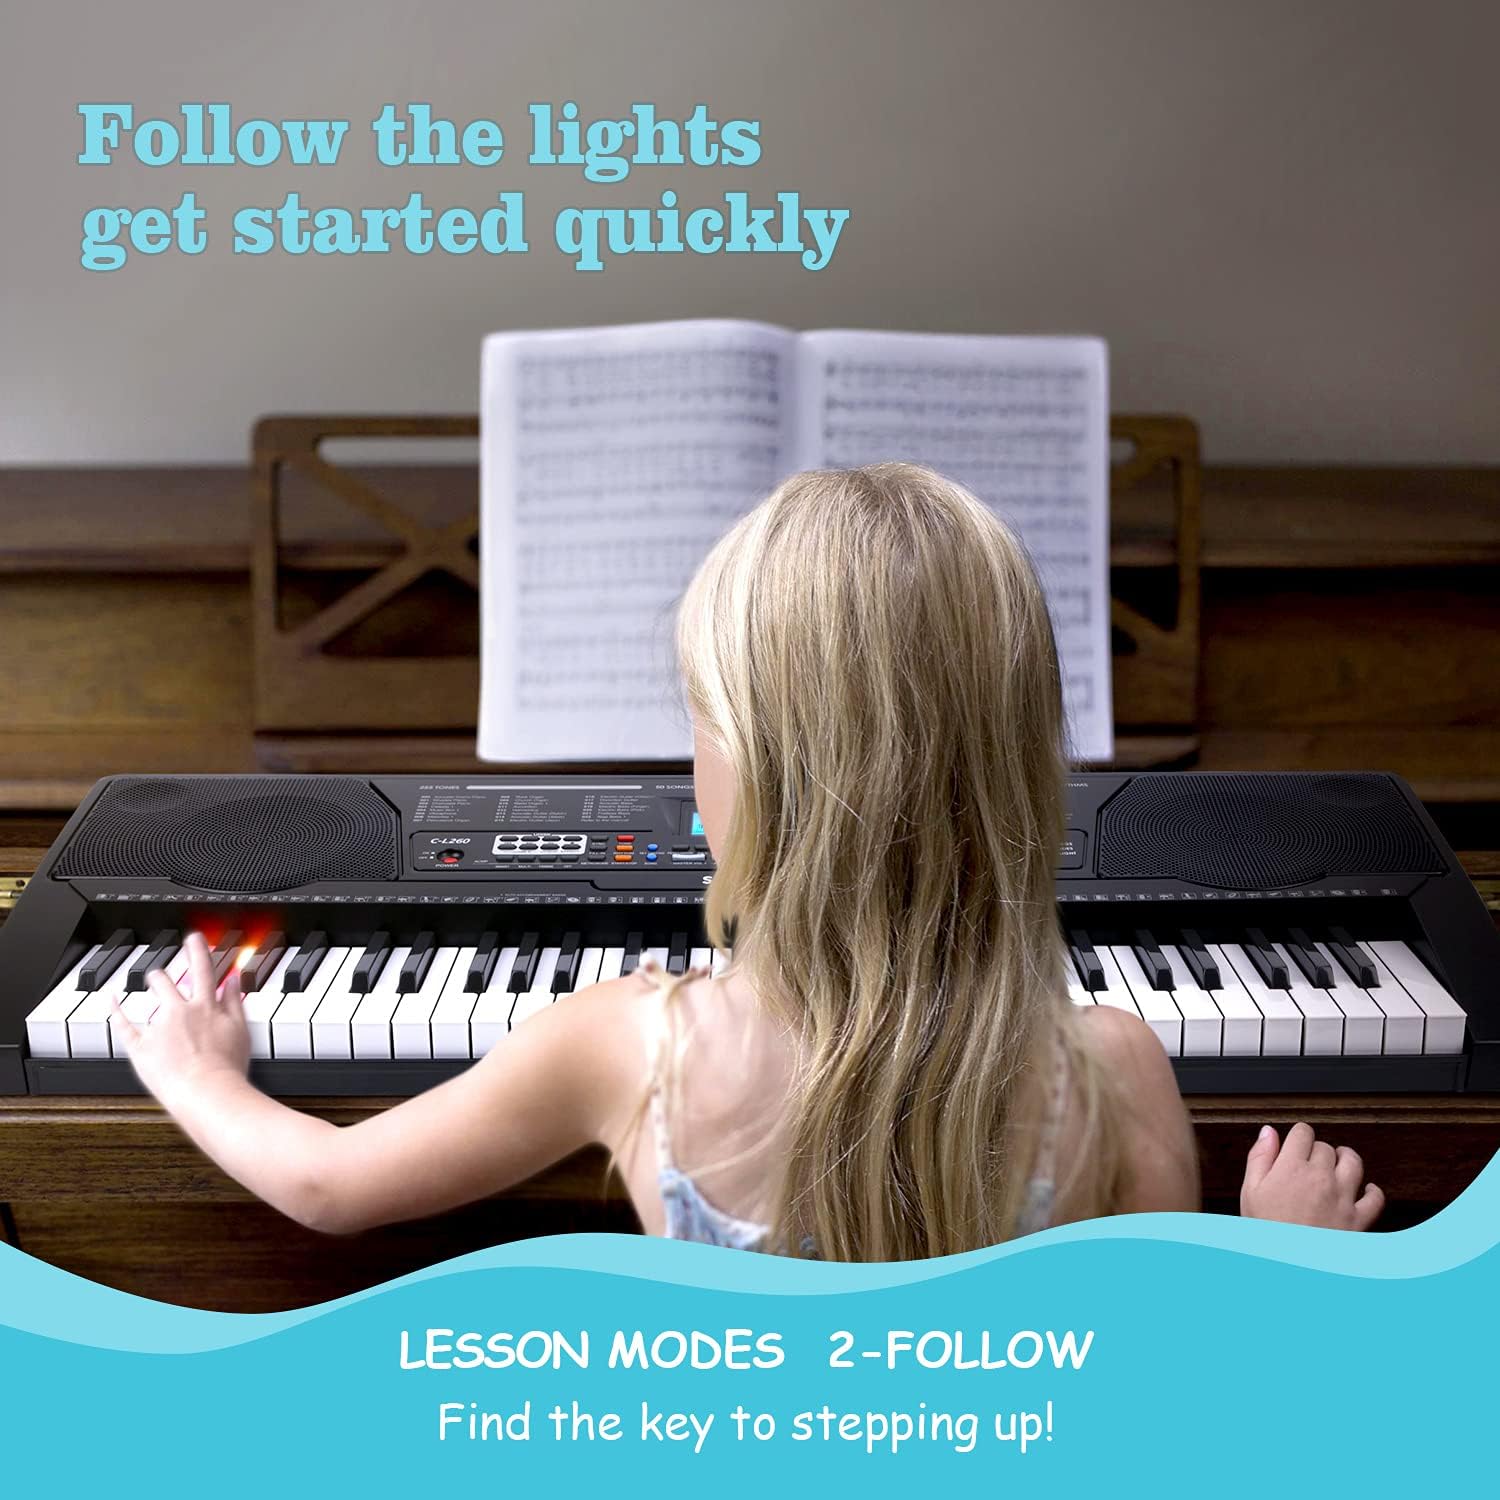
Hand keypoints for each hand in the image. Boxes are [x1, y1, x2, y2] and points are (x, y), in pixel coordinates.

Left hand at [111, 931, 249, 1105]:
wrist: (208, 1093)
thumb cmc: (227, 1069)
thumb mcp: (241, 1030)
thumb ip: (235, 1002)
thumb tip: (234, 982)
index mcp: (206, 1007)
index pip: (203, 970)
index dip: (198, 950)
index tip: (193, 938)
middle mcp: (181, 1011)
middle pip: (170, 980)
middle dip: (165, 973)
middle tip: (163, 971)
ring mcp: (158, 1027)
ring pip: (149, 996)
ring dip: (150, 985)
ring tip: (149, 981)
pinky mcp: (141, 1046)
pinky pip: (122, 1023)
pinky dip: (115, 1008)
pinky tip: (111, 998)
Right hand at [1240, 1121, 1383, 1229]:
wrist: (1287, 1268)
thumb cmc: (1266, 1232)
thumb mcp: (1251, 1192)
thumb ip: (1260, 1157)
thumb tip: (1268, 1131)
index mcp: (1292, 1168)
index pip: (1303, 1132)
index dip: (1299, 1135)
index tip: (1296, 1143)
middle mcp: (1321, 1178)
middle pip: (1326, 1148)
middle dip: (1317, 1150)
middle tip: (1310, 1161)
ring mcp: (1342, 1198)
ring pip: (1354, 1163)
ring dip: (1347, 1158)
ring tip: (1339, 1161)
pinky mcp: (1358, 1220)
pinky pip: (1375, 1198)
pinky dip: (1373, 1191)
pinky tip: (1365, 1190)